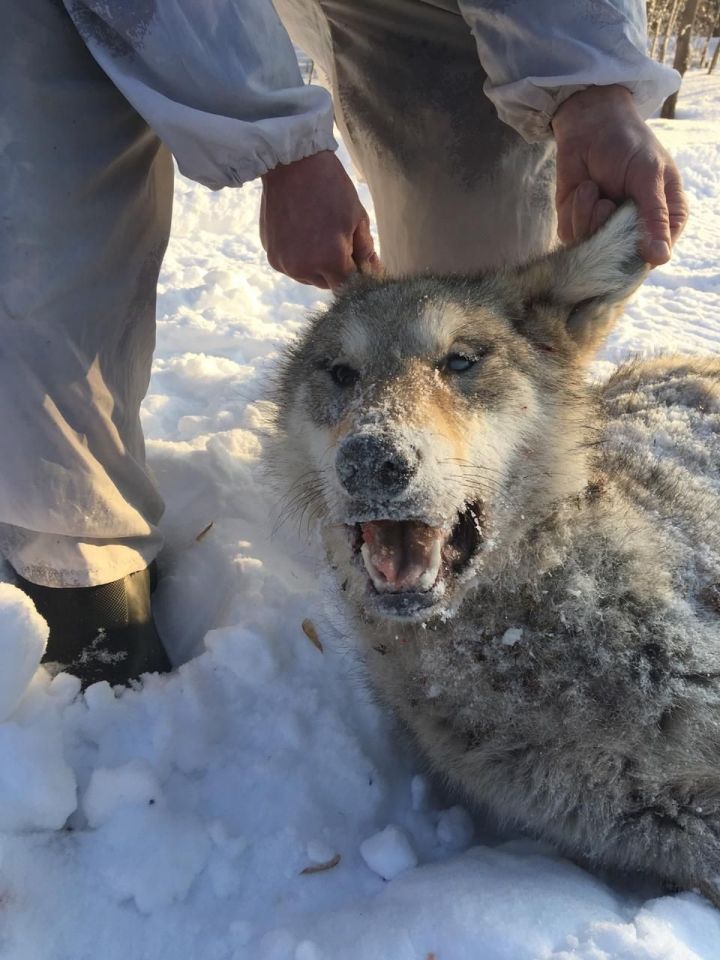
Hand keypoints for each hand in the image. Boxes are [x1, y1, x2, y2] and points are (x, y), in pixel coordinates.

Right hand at [260, 150, 380, 288]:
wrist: (291, 164)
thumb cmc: (331, 187)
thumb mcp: (357, 218)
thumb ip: (366, 252)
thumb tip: (373, 272)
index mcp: (330, 260)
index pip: (349, 286)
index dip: (357, 276)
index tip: (360, 262)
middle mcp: (304, 268)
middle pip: (328, 284)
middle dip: (337, 270)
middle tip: (339, 241)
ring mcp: (284, 263)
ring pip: (309, 277)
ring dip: (317, 266)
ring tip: (319, 235)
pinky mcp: (271, 255)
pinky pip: (292, 266)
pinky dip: (300, 257)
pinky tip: (303, 233)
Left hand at [551, 85, 687, 264]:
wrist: (591, 125)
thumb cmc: (628, 144)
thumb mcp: (648, 175)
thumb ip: (655, 215)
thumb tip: (661, 257)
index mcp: (665, 219)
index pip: (656, 256)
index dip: (639, 251)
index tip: (627, 227)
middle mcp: (635, 231)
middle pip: (621, 259)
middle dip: (610, 229)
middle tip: (609, 201)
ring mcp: (606, 230)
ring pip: (594, 248)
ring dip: (590, 215)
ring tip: (595, 188)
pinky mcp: (578, 227)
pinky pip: (573, 237)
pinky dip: (576, 211)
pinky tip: (584, 188)